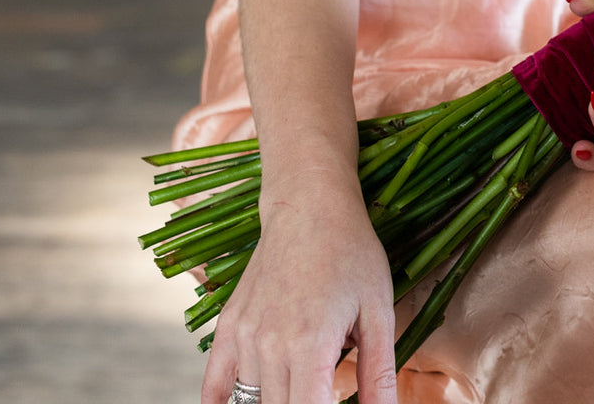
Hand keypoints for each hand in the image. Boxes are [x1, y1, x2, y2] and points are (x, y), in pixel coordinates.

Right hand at [201, 174, 398, 403]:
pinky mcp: (229, 326)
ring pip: (251, 400)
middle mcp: (270, 345)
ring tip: (303, 387)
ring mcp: (244, 336)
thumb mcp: (379, 311)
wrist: (310, 208)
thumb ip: (378, 371)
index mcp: (311, 345)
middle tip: (326, 395)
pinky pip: (215, 385)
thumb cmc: (352, 254)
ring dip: (276, 401)